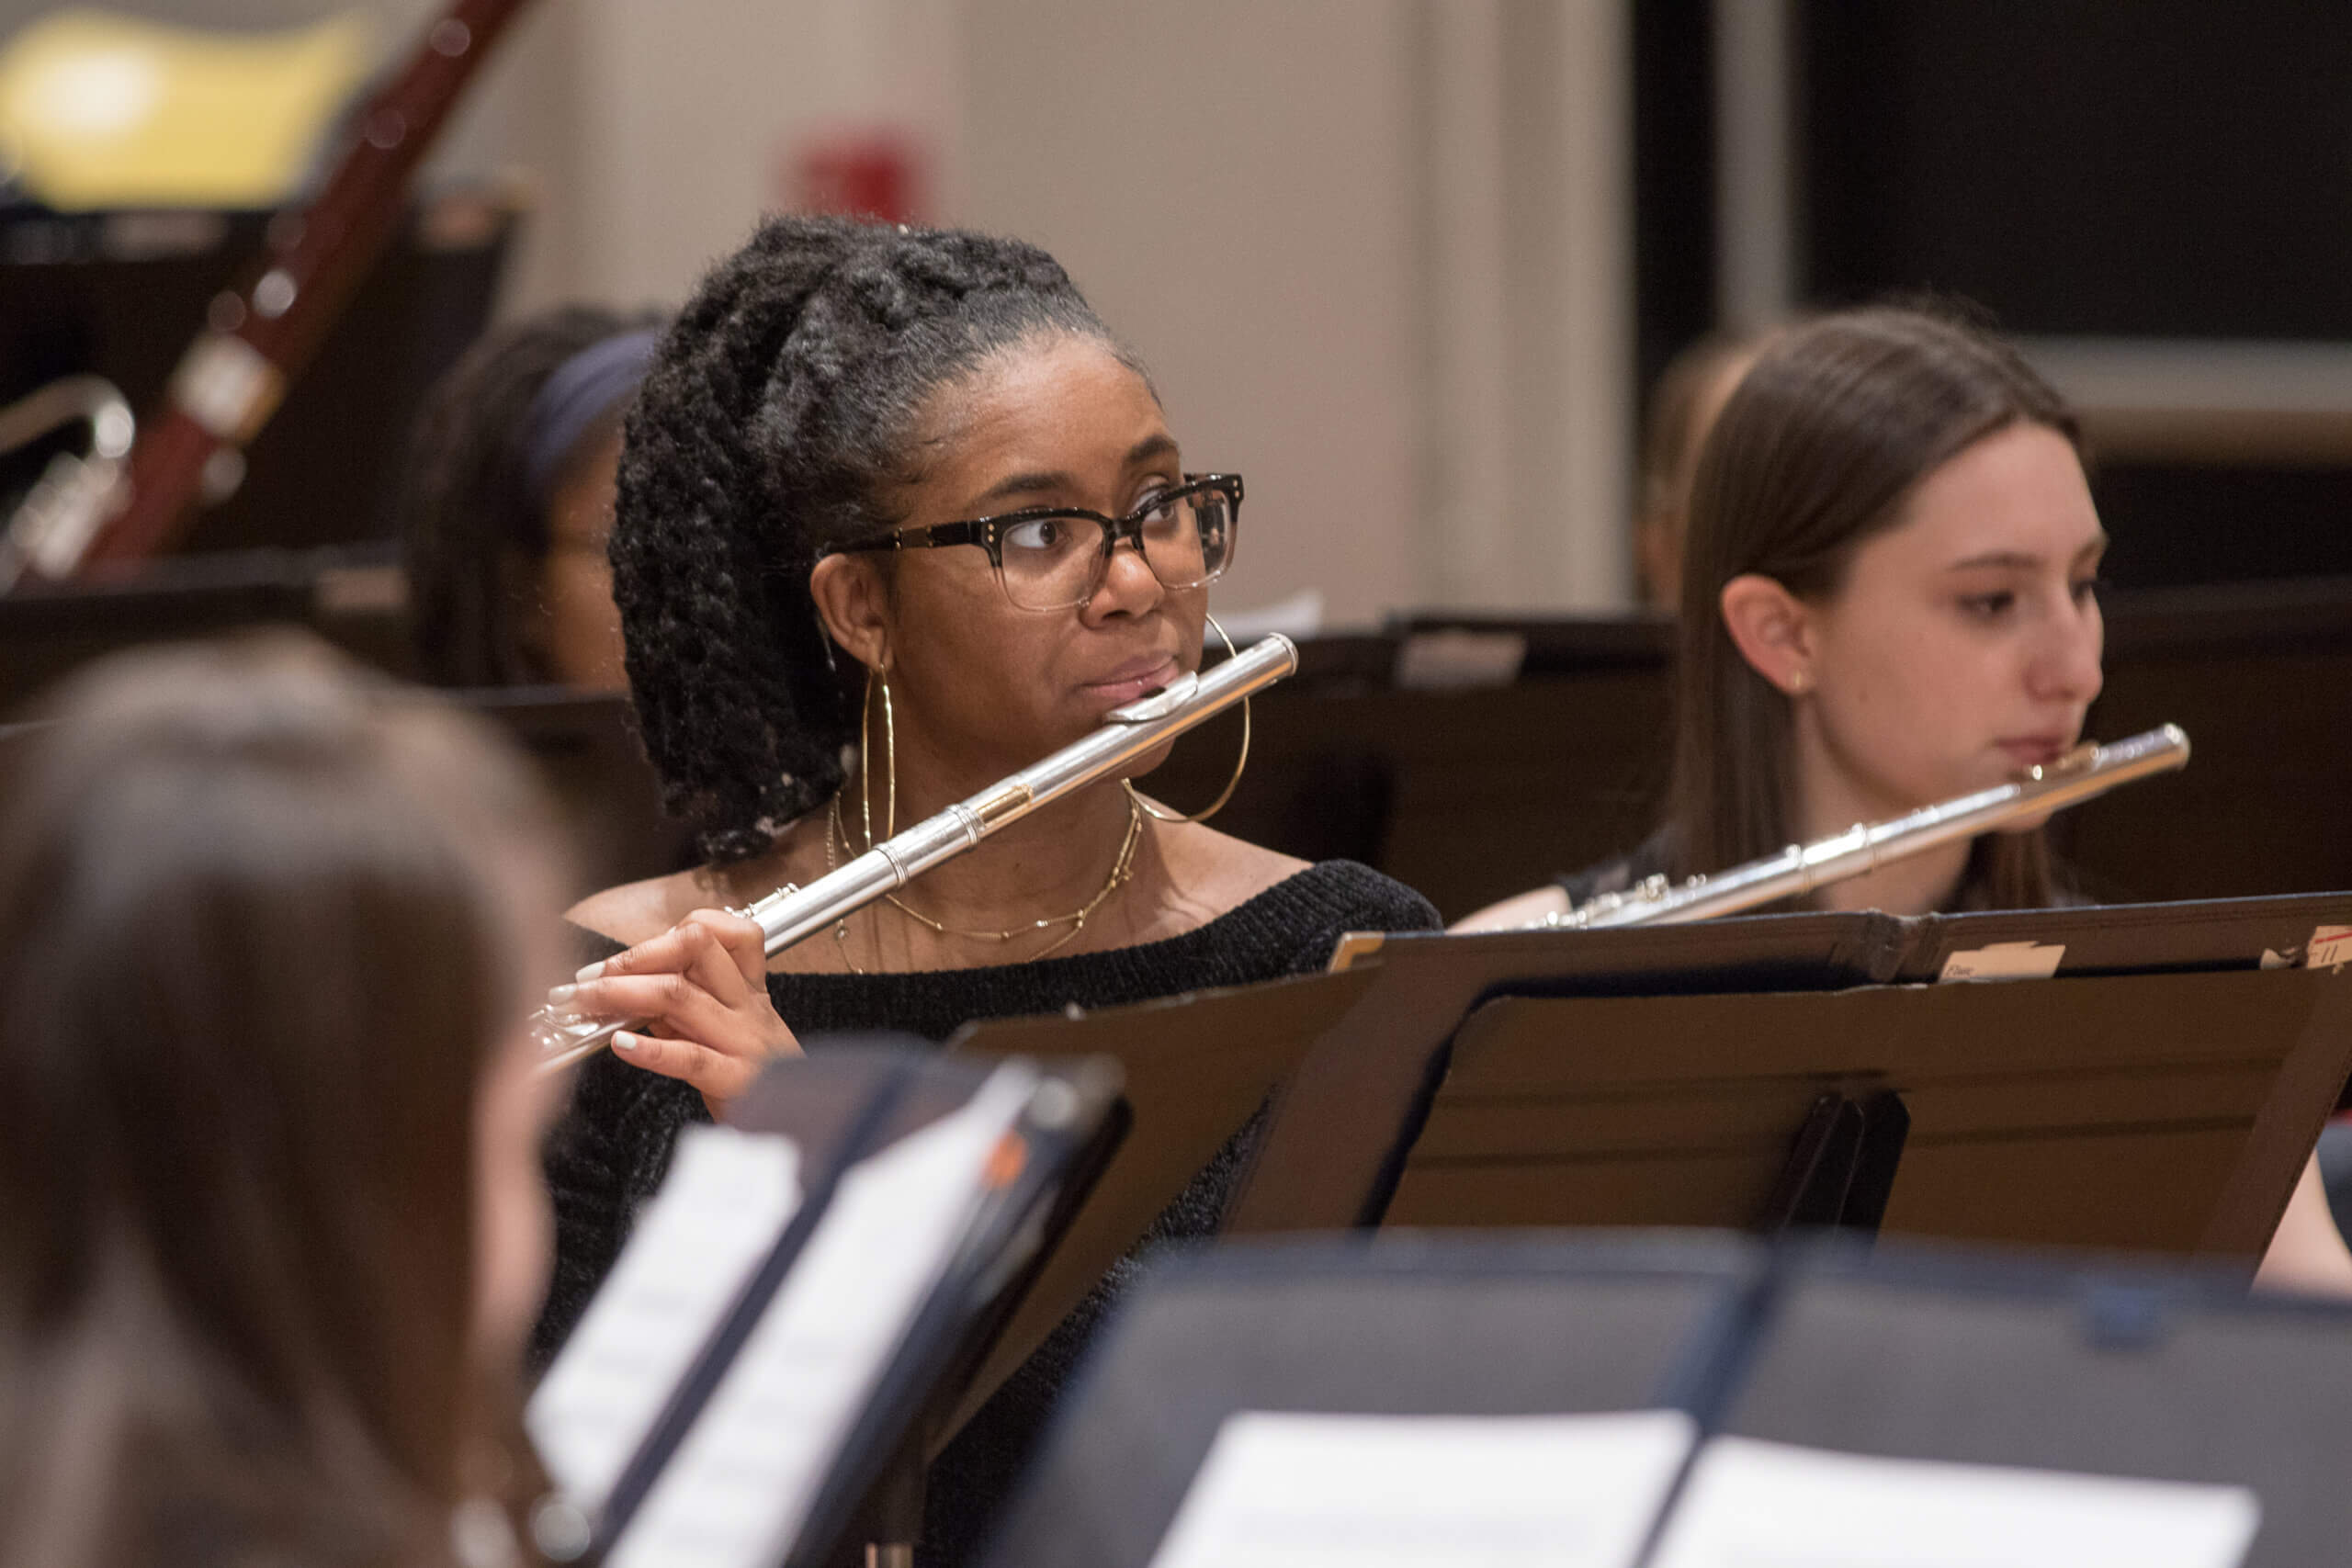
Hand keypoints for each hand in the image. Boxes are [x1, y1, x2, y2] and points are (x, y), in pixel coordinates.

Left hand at [551, 908, 801, 1119]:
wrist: (797, 1125)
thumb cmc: (756, 1078)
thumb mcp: (724, 1032)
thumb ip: (683, 1008)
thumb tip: (627, 991)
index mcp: (748, 989)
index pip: (720, 931)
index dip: (666, 936)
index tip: (621, 959)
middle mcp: (747, 1006)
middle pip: (695, 949)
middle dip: (634, 957)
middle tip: (589, 976)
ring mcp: (743, 1039)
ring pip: (681, 995)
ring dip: (621, 993)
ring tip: (584, 1003)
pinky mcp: (736, 1078)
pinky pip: (690, 1057)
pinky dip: (649, 1049)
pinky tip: (621, 1045)